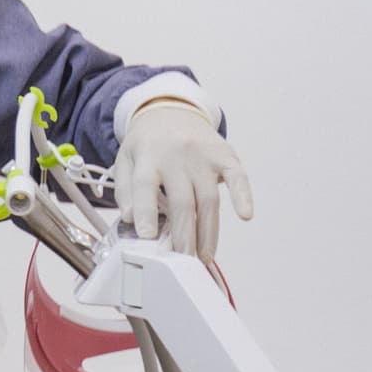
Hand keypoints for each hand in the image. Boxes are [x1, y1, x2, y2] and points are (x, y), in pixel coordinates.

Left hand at [114, 101, 252, 261]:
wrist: (172, 110)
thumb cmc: (149, 143)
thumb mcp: (126, 160)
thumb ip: (126, 190)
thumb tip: (129, 218)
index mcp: (148, 156)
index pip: (144, 186)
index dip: (145, 212)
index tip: (148, 237)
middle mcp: (176, 155)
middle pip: (182, 200)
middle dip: (183, 235)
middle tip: (182, 260)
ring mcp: (202, 156)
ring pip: (208, 199)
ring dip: (208, 232)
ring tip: (204, 256)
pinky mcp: (224, 156)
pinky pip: (237, 177)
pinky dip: (243, 196)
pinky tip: (245, 215)